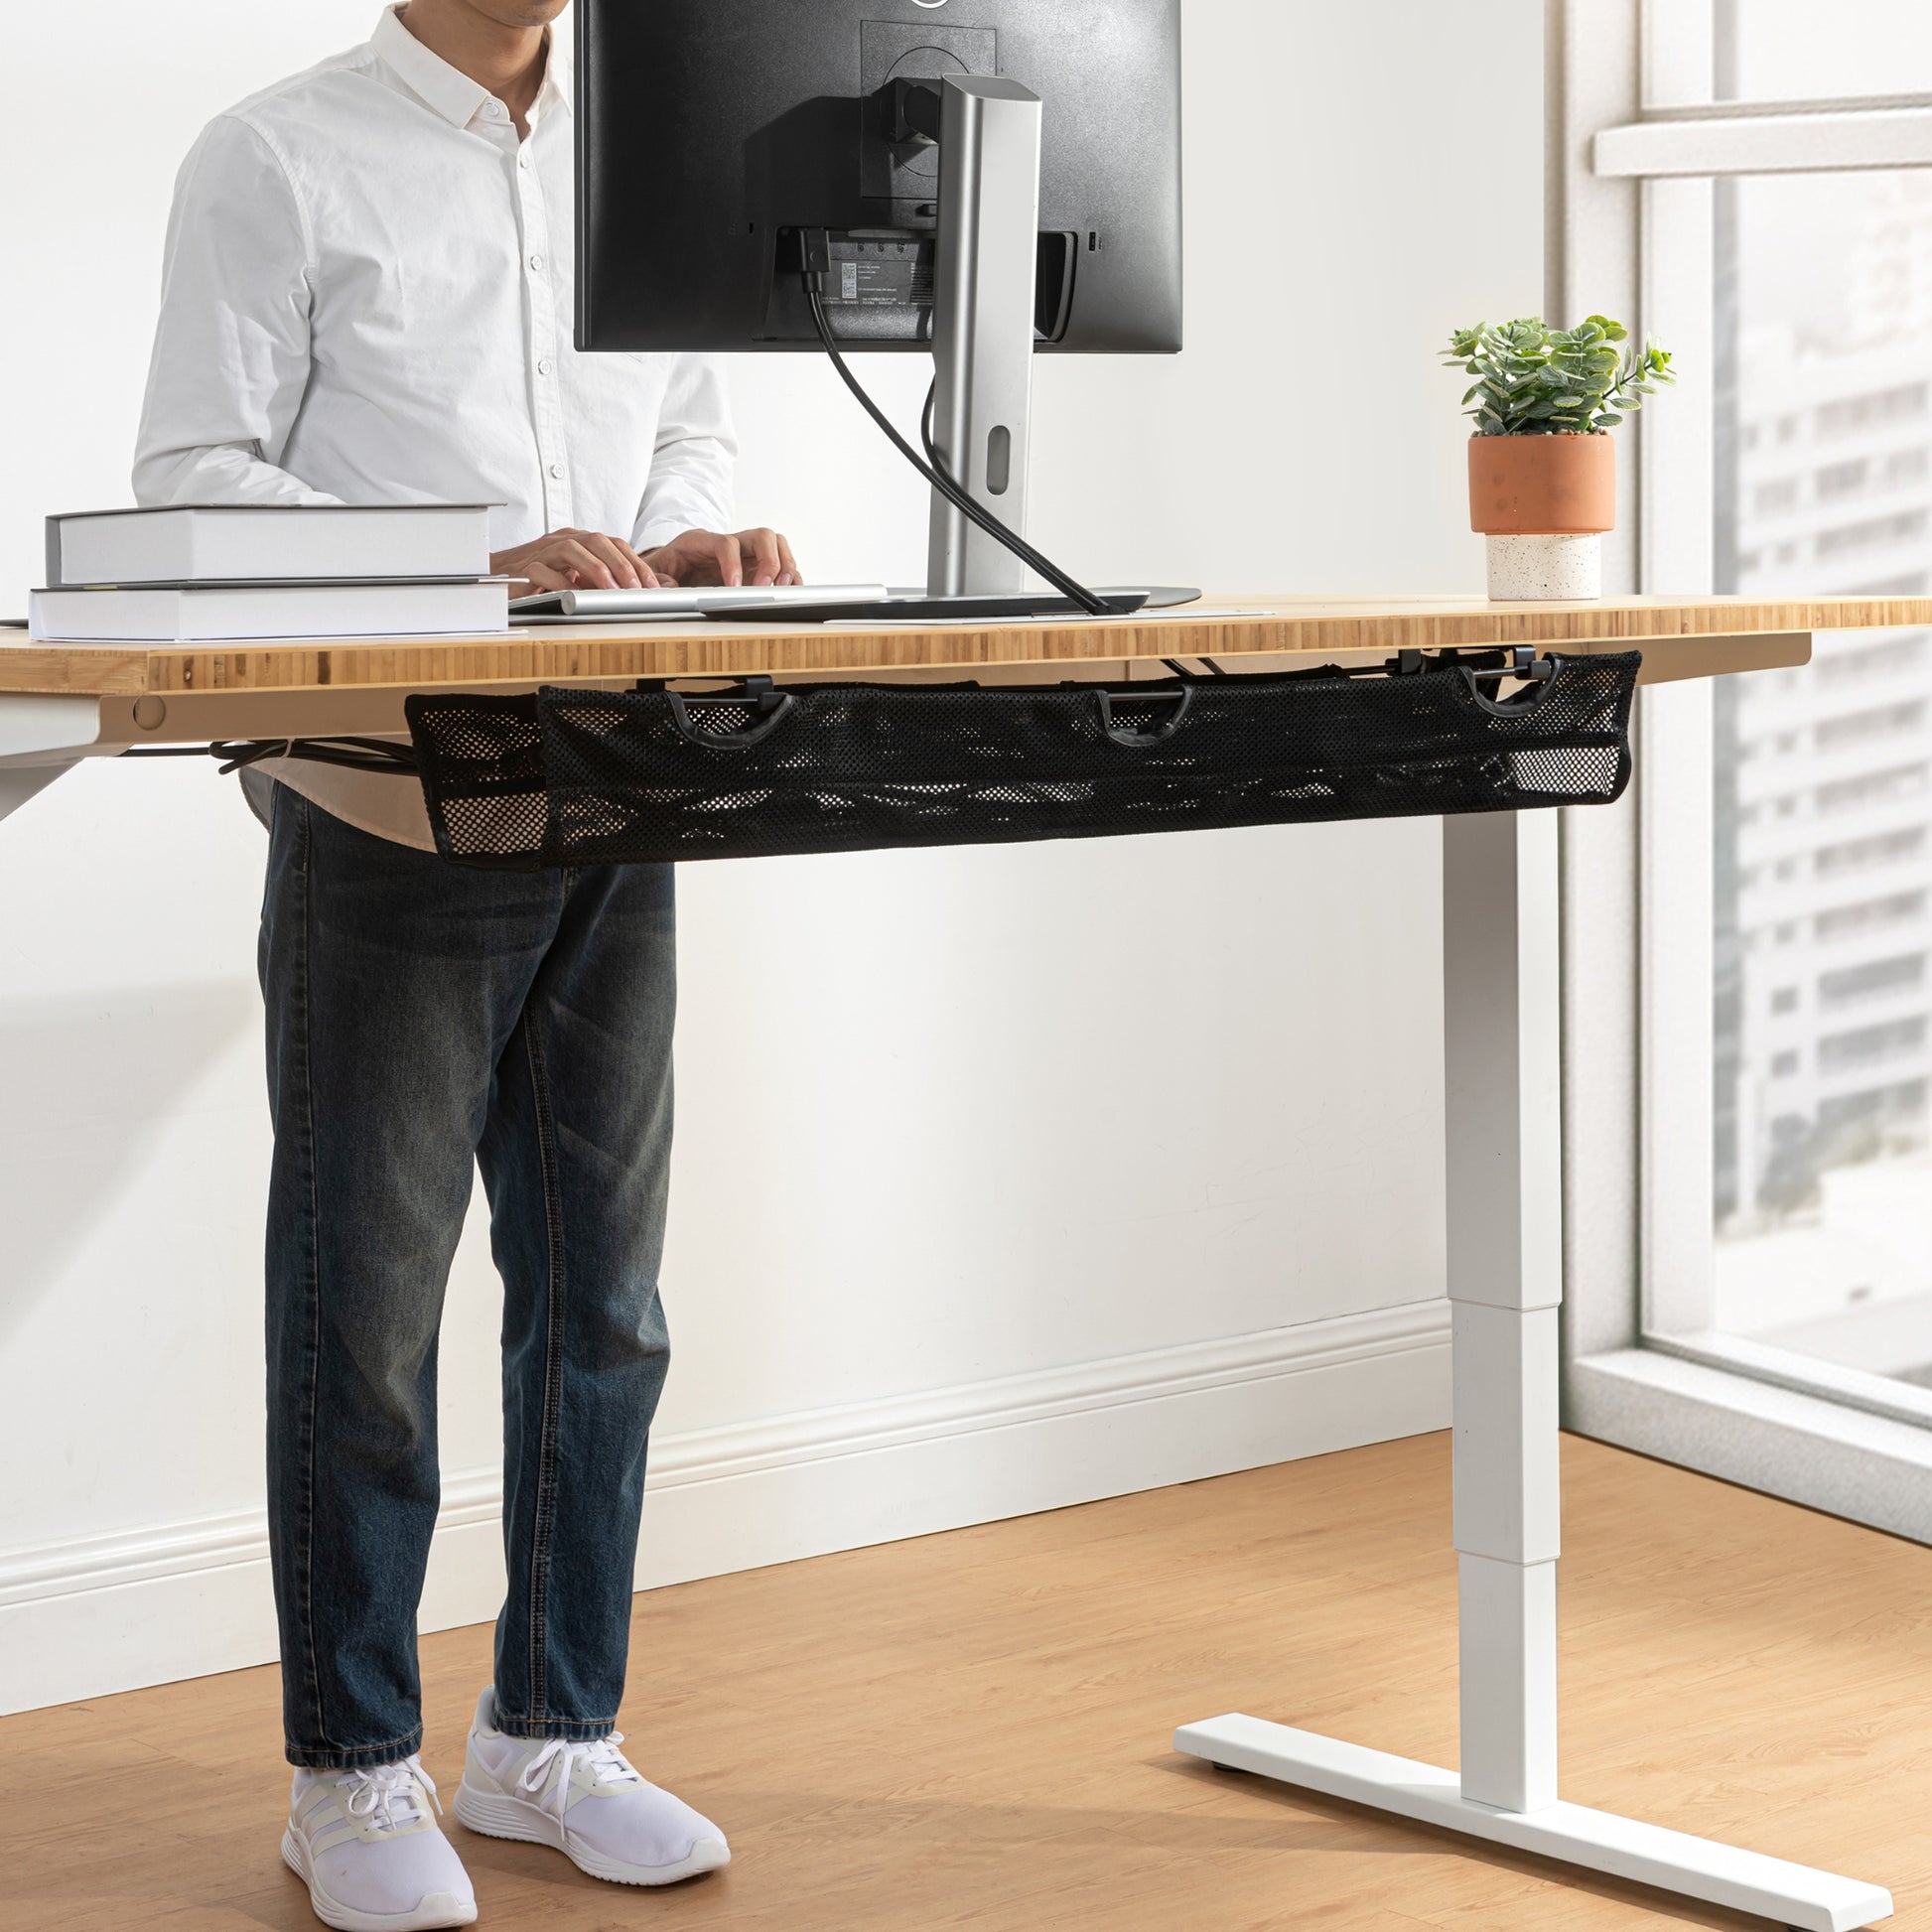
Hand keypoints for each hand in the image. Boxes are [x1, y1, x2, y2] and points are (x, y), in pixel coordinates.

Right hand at [491, 528, 660, 592]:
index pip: (614, 543)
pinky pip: (543, 569)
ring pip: (572, 548)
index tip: (653, 586)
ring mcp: (542, 551)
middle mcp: (562, 540)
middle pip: (597, 541)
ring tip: (611, 590)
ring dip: (596, 569)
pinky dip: (560, 582)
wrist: (497, 578)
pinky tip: (574, 596)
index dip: (637, 563)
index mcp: (579, 541)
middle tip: (636, 589)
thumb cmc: (542, 580)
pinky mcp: (523, 567)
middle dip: (621, 564)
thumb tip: (645, 589)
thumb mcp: (580, 578)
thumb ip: (608, 580)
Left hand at [641, 528, 801, 587]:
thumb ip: (658, 578)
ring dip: (786, 566)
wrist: (669, 569)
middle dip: (770, 561)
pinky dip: (790, 577)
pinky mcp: (756, 568)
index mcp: (701, 541)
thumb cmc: (664, 568)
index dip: (733, 564)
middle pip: (761, 536)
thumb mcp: (652, 572)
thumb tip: (669, 586)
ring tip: (782, 589)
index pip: (725, 543)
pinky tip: (789, 592)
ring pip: (777, 545)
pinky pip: (782, 565)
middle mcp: (729, 543)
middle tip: (767, 587)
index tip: (735, 588)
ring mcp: (746, 554)